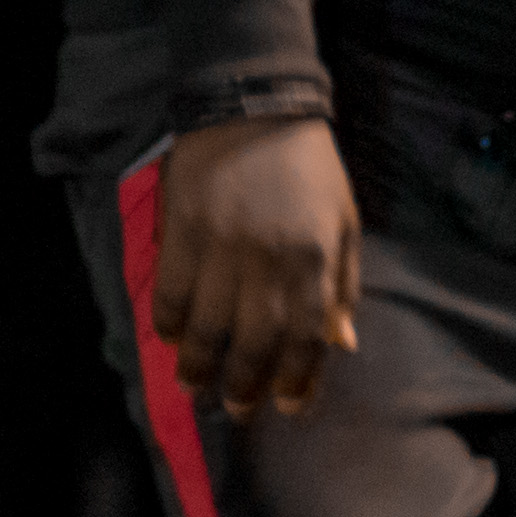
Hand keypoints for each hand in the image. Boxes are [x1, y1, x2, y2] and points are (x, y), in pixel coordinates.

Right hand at [152, 116, 359, 417]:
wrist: (256, 107)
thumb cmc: (310, 169)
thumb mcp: (345, 223)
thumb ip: (343, 285)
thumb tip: (342, 343)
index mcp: (314, 259)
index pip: (307, 338)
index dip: (298, 380)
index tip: (290, 406)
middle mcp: (268, 261)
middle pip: (253, 343)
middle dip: (244, 386)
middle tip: (237, 409)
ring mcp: (221, 247)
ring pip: (207, 327)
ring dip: (199, 367)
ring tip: (196, 388)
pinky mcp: (182, 231)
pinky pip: (171, 292)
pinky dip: (170, 323)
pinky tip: (173, 339)